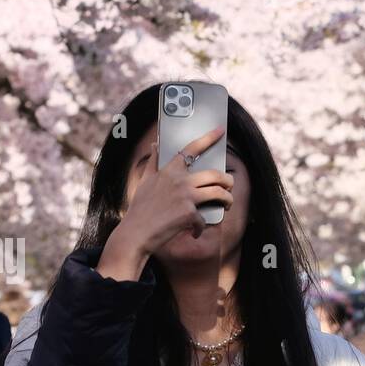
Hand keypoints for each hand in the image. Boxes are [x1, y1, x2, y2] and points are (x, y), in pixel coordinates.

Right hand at [97, 126, 232, 280]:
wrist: (135, 234)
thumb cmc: (140, 209)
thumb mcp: (144, 181)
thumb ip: (153, 162)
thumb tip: (155, 144)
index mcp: (169, 170)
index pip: (191, 148)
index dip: (208, 138)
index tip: (220, 130)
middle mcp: (180, 181)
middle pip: (215, 174)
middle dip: (228, 180)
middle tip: (229, 185)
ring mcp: (185, 197)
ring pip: (219, 193)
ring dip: (228, 199)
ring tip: (226, 204)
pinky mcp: (189, 214)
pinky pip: (203, 219)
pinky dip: (199, 227)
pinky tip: (194, 231)